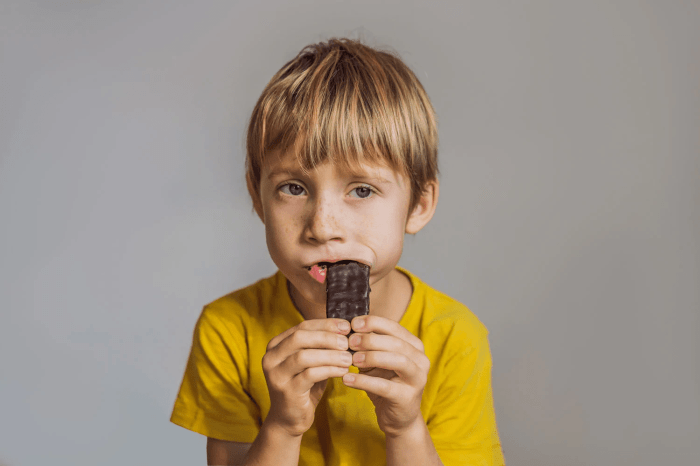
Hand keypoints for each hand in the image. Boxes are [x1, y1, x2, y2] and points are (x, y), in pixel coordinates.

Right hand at [262, 318, 351, 436]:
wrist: (289, 418)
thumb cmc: (303, 385)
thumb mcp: (310, 362)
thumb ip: (320, 346)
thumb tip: (345, 329)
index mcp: (276, 345)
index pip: (302, 326)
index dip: (326, 324)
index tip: (346, 326)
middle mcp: (271, 358)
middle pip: (300, 337)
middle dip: (327, 337)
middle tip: (347, 342)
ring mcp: (276, 375)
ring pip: (304, 356)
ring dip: (330, 355)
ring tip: (348, 358)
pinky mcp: (286, 391)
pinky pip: (310, 375)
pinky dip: (329, 370)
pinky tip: (343, 371)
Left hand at [343, 315, 430, 436]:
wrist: (397, 417)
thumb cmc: (385, 382)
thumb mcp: (378, 360)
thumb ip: (369, 345)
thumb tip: (350, 329)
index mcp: (414, 346)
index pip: (394, 327)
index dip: (374, 322)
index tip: (354, 324)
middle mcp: (421, 360)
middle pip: (395, 342)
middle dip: (370, 339)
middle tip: (350, 342)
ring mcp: (417, 379)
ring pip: (396, 360)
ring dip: (371, 357)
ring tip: (352, 360)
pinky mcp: (407, 397)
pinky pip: (384, 386)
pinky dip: (364, 381)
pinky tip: (347, 380)